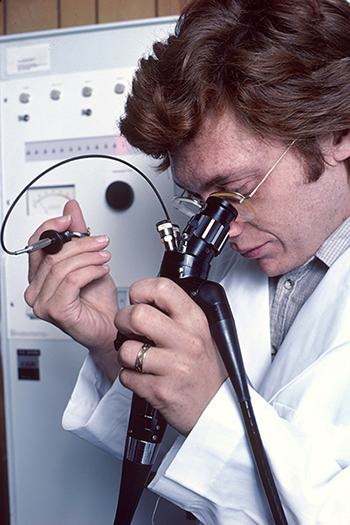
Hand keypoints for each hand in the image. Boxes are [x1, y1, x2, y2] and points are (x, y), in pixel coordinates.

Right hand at [25, 200, 118, 381]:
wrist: (111, 327)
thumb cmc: (98, 301)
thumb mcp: (89, 260)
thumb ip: (78, 234)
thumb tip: (71, 207)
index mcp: (39, 276)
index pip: (36, 245)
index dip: (51, 227)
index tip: (70, 218)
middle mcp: (36, 290)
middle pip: (51, 255)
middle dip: (80, 243)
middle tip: (101, 240)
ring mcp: (42, 302)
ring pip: (61, 267)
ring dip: (88, 257)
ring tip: (105, 256)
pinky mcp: (55, 311)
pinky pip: (71, 281)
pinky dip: (90, 271)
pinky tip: (102, 269)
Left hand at [115, 277, 227, 434]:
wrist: (219, 410)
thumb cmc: (207, 371)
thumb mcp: (202, 333)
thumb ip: (178, 315)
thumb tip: (146, 299)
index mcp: (195, 321)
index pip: (161, 287)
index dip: (140, 290)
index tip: (138, 300)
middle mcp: (186, 341)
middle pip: (136, 315)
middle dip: (123, 320)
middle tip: (128, 328)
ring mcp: (174, 367)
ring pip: (126, 349)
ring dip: (125, 354)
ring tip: (138, 358)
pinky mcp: (161, 391)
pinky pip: (126, 376)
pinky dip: (129, 377)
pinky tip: (144, 377)